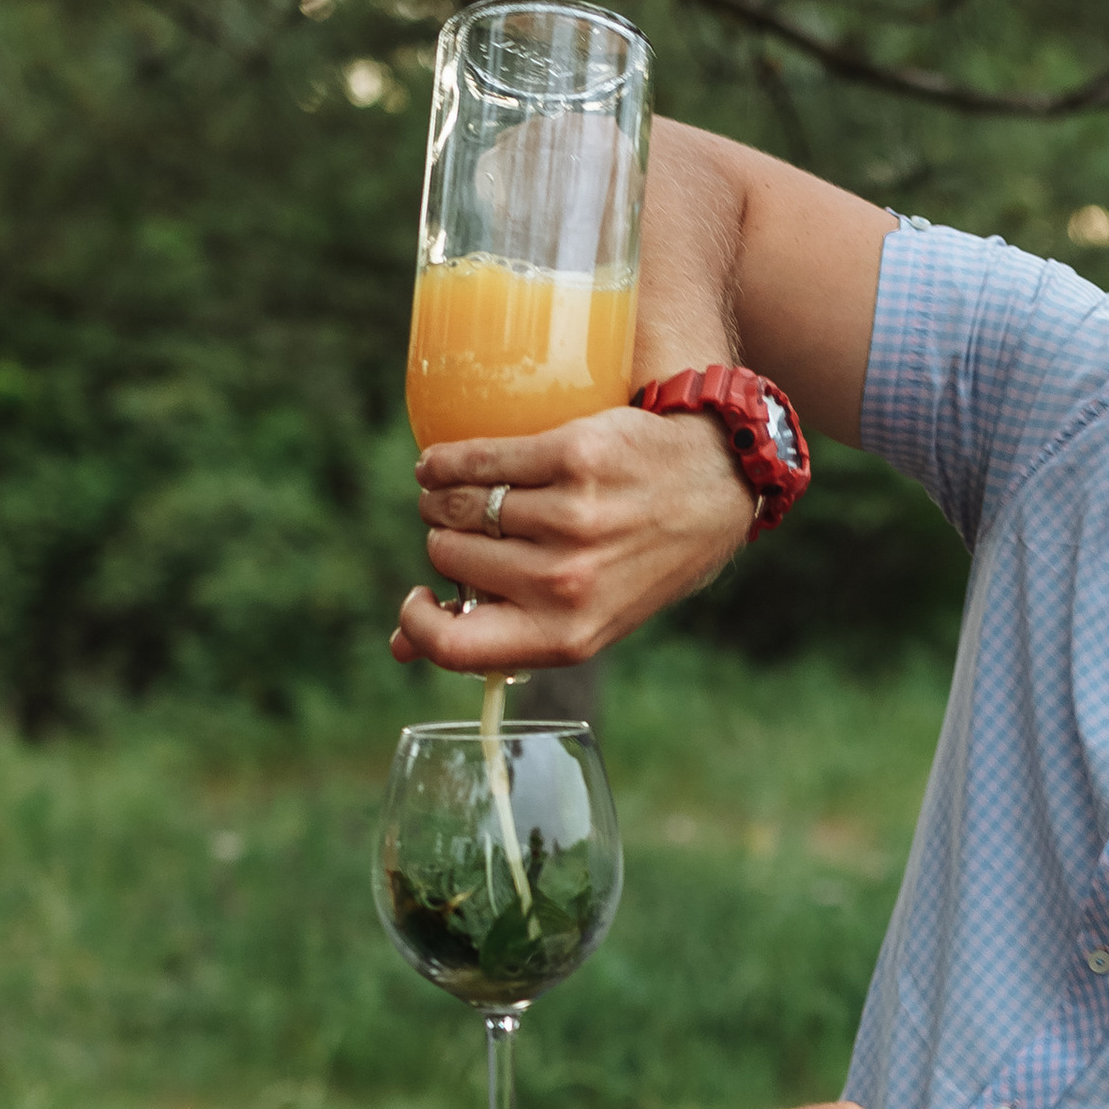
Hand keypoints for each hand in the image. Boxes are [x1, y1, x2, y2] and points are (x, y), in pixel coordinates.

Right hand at [390, 407, 754, 673]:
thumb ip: (499, 634)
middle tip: (471, 529)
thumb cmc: (635, 559)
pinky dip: (448, 460)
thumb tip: (397, 650)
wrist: (711, 486)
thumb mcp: (581, 618)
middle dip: (447, 541)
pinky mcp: (572, 458)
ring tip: (458, 493)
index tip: (422, 597)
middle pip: (449, 557)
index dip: (418, 625)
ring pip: (458, 508)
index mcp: (565, 636)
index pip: (454, 647)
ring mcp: (572, 519)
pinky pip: (477, 460)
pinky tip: (443, 463)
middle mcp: (568, 583)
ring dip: (443, 497)